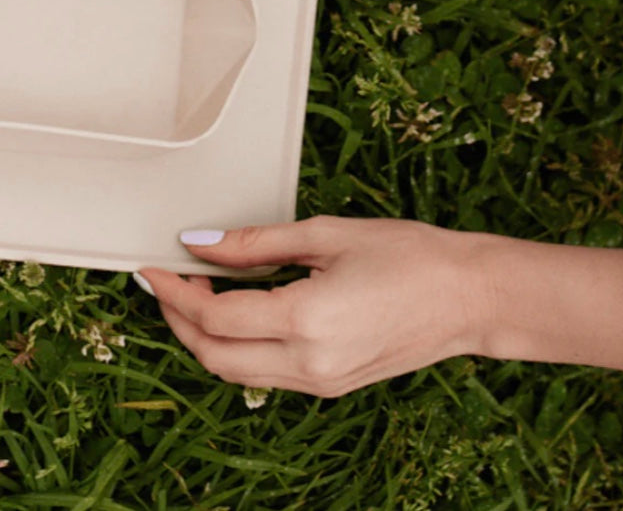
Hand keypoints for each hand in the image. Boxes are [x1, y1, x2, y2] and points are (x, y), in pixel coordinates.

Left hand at [136, 216, 622, 397]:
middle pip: (214, 356)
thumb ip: (256, 243)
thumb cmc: (408, 255)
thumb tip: (199, 241)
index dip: (174, 291)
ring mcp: (321, 382)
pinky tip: (236, 311)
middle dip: (178, 319)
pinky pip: (266, 375)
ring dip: (205, 337)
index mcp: (305, 321)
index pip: (213, 317)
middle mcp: (309, 363)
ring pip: (236, 373)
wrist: (470, 298)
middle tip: (165, 278)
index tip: (152, 265)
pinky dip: (238, 348)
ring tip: (196, 290)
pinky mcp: (332, 386)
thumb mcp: (325, 235)